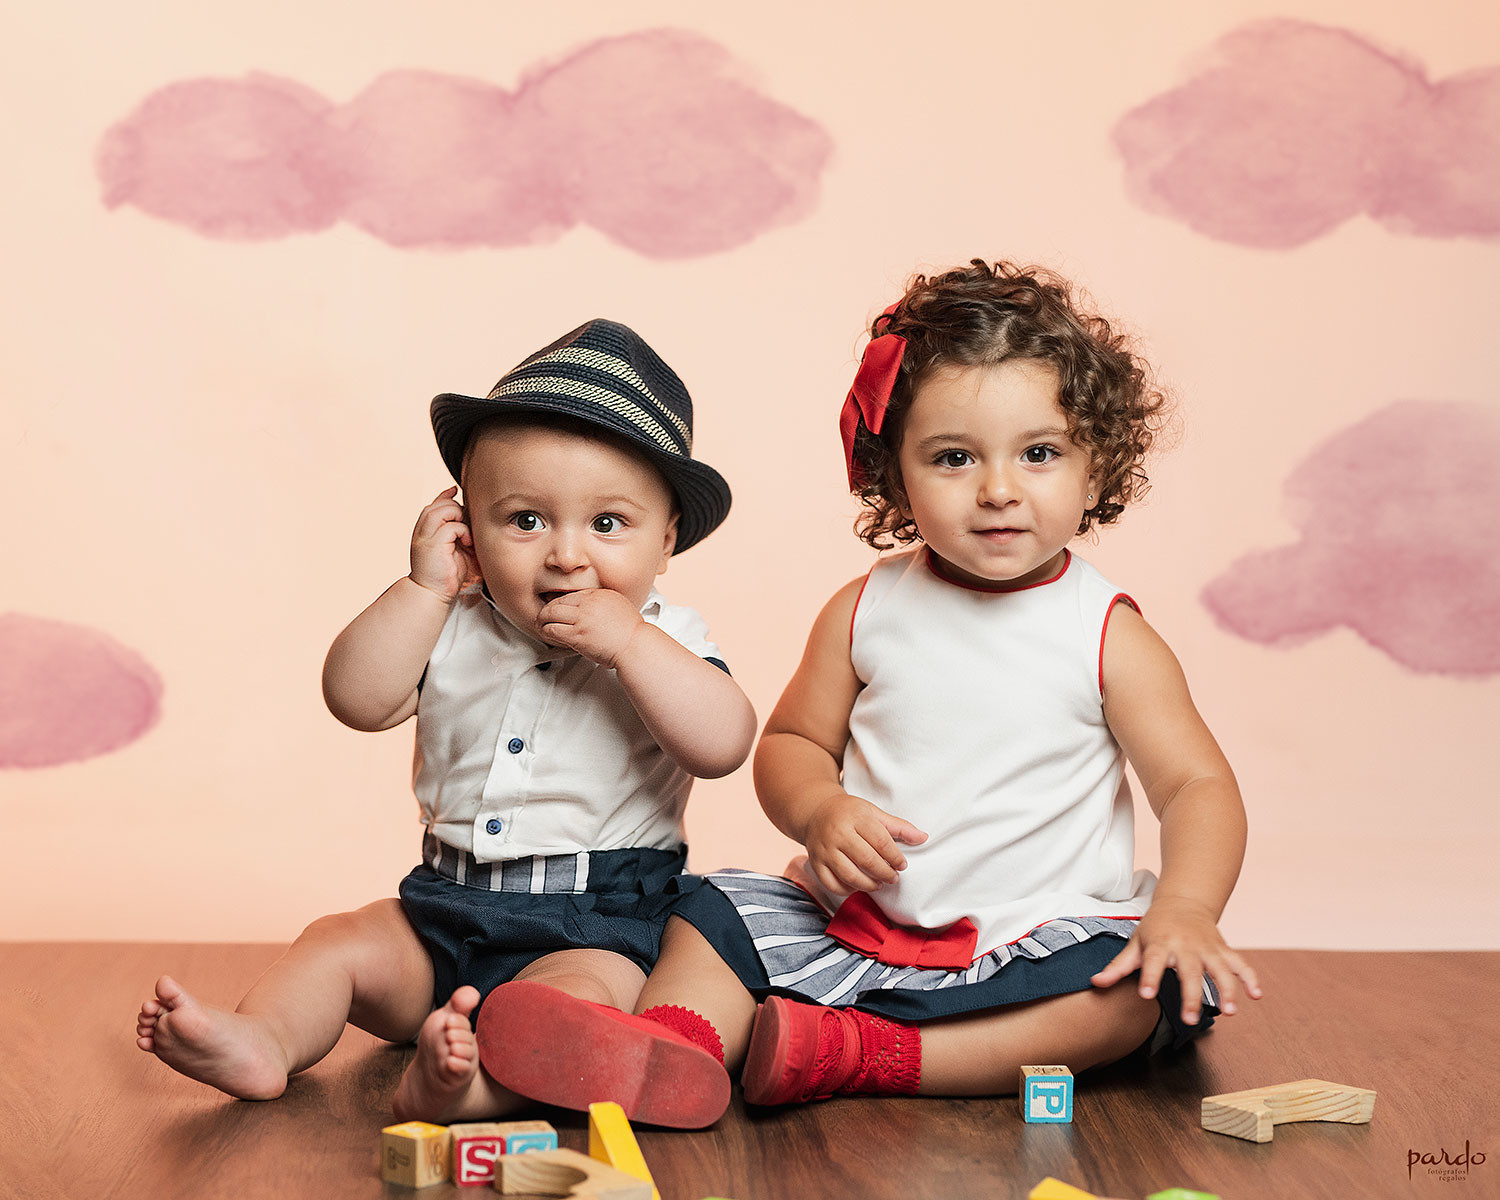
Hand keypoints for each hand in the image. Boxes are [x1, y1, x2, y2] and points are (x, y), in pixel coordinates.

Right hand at [409, 486, 478, 601]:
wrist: (432, 593)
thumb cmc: (446, 573)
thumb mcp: (454, 547)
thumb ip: (458, 531)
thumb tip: (470, 517)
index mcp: (425, 530)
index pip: (434, 504)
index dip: (445, 495)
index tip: (456, 491)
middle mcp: (422, 531)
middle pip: (438, 504)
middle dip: (456, 507)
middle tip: (466, 525)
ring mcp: (425, 537)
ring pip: (443, 510)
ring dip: (458, 517)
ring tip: (465, 533)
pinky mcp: (433, 545)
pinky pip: (451, 526)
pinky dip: (462, 531)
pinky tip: (466, 543)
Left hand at [538, 588, 642, 665]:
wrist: (635, 645)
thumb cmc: (630, 631)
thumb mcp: (618, 605)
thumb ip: (602, 602)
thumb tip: (590, 605)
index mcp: (598, 594)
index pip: (570, 594)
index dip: (558, 601)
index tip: (555, 607)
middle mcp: (588, 604)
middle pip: (557, 602)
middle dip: (547, 610)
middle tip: (543, 616)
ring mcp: (582, 619)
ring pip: (551, 614)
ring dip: (542, 620)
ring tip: (541, 625)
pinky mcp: (577, 635)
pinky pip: (553, 630)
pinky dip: (546, 631)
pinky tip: (546, 633)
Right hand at [803, 793, 927, 895]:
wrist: (816, 812)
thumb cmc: (849, 813)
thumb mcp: (873, 812)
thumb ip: (898, 826)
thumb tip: (923, 837)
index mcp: (855, 818)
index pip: (881, 841)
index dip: (895, 857)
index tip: (902, 865)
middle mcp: (838, 833)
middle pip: (866, 860)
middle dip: (884, 873)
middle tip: (893, 878)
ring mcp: (824, 849)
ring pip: (849, 875)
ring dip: (868, 885)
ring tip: (878, 884)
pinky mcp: (815, 863)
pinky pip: (832, 884)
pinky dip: (847, 890)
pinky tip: (858, 886)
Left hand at [1089, 894, 1262, 1025]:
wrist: (1183, 901)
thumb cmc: (1156, 927)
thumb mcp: (1136, 942)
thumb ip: (1119, 966)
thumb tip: (1095, 983)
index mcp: (1161, 944)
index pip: (1154, 961)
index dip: (1150, 977)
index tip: (1147, 995)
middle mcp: (1186, 946)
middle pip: (1190, 971)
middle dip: (1191, 995)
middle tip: (1188, 1019)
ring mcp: (1208, 947)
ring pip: (1220, 969)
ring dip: (1227, 990)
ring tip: (1230, 1012)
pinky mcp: (1223, 949)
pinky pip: (1241, 963)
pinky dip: (1251, 977)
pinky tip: (1257, 995)